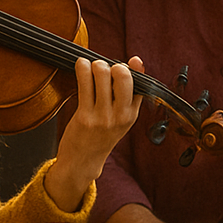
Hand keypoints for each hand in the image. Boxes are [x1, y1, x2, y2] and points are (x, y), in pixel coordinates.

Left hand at [45, 57, 143, 211]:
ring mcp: (103, 116)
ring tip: (91, 69)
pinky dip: (82, 68)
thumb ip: (129, 94)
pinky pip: (84, 83)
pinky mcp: (85, 116)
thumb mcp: (121, 118)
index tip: (128, 62)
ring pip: (102, 74)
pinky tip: (80, 65)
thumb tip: (136, 61)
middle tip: (104, 68)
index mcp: (131, 114)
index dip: (134, 67)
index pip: (141, 83)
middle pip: (122, 75)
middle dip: (112, 65)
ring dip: (95, 65)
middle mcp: (120, 115)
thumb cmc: (100, 136)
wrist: (82, 162)